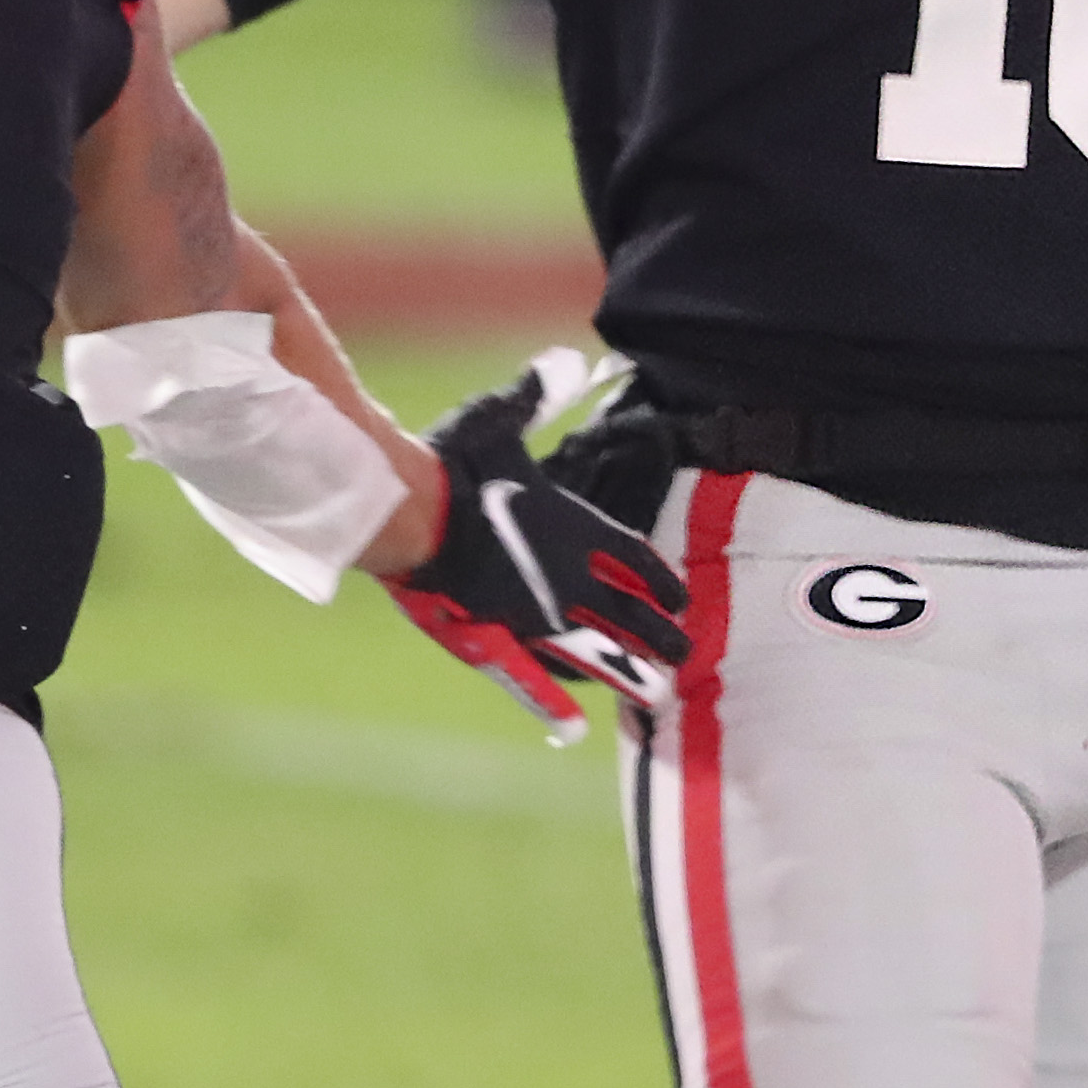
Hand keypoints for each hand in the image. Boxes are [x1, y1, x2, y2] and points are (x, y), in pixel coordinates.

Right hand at [387, 369, 690, 739]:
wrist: (401, 508)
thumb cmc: (449, 462)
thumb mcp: (498, 420)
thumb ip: (538, 393)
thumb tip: (570, 359)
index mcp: (571, 526)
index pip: (633, 557)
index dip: (659, 578)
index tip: (681, 598)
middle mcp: (562, 575)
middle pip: (626, 611)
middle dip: (659, 633)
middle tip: (686, 654)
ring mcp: (529, 612)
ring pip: (595, 651)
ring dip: (631, 673)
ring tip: (659, 695)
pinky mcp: (490, 636)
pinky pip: (530, 677)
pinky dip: (552, 700)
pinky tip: (573, 727)